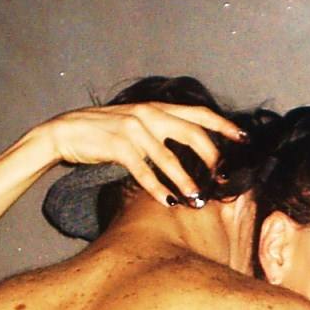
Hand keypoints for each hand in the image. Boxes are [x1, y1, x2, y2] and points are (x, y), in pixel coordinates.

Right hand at [46, 102, 245, 206]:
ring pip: (170, 158)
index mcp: (157, 107)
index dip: (224, 126)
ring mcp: (134, 128)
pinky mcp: (118, 146)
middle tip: (221, 180)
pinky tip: (168, 201)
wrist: (65, 132)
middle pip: (192, 135)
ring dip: (186, 181)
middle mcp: (149, 114)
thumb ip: (161, 131)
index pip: (199, 113)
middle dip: (211, 159)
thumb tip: (188, 150)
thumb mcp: (136, 124)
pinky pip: (144, 171)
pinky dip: (157, 188)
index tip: (244, 140)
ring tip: (197, 200)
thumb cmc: (104, 133)